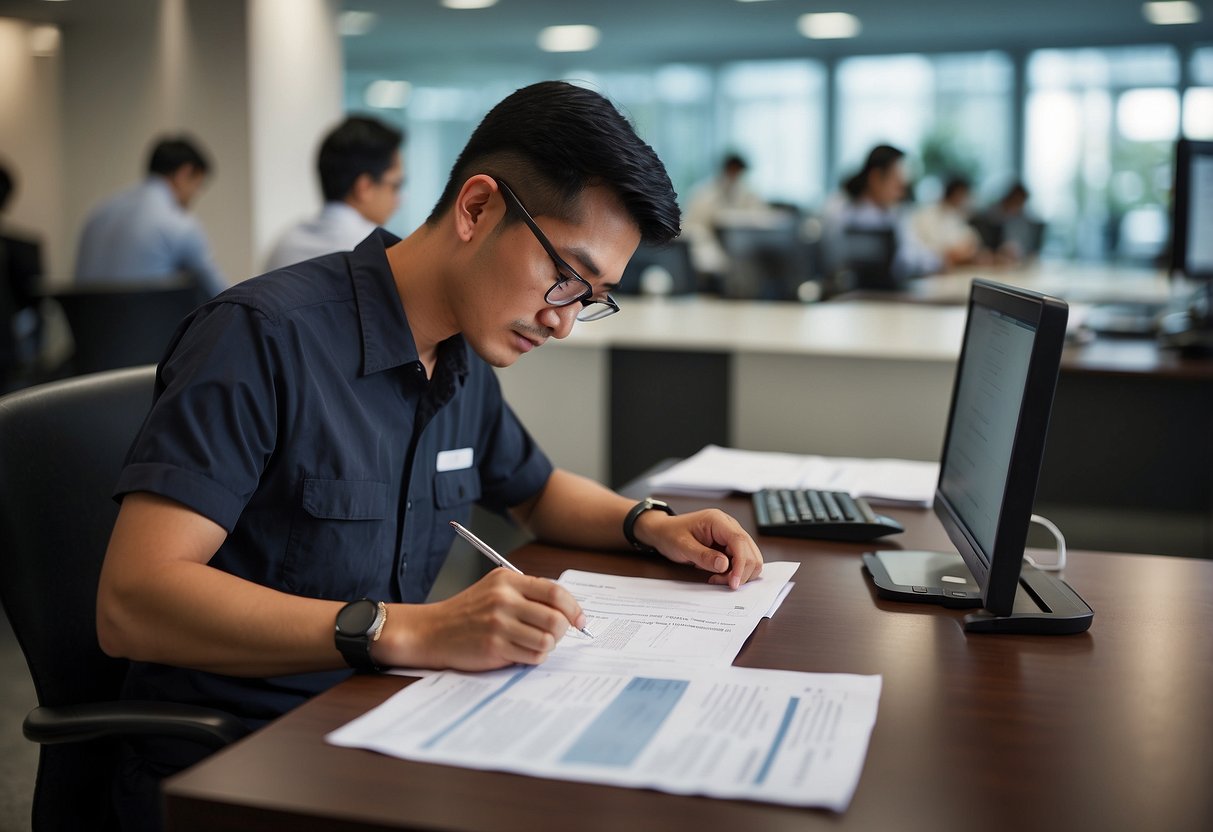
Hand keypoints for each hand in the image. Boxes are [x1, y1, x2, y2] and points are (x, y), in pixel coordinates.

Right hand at [385, 570, 586, 671]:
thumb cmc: (468, 612)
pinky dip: (534, 657)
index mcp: (508, 581)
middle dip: (562, 630)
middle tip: (554, 635)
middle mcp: (504, 600)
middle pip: (555, 618)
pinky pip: (532, 656)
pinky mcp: (494, 647)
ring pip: (547, 640)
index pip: (555, 592)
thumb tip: (566, 609)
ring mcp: (499, 624)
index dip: (573, 608)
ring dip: (547, 646)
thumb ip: (527, 593)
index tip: (579, 620)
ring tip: (535, 644)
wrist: (433, 631)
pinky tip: (522, 653)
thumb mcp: (495, 589)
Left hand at [635, 508, 762, 588]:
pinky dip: (735, 572)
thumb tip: (724, 565)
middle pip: (750, 550)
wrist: (664, 531)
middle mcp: (729, 525)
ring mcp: (731, 535)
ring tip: (717, 578)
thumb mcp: (682, 546)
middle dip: (741, 571)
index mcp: (718, 520)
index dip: (741, 563)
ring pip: (750, 557)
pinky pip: (742, 560)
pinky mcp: (730, 545)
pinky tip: (719, 575)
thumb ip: (703, 556)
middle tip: (720, 582)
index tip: (734, 582)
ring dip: (739, 573)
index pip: (739, 541)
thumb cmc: (671, 534)